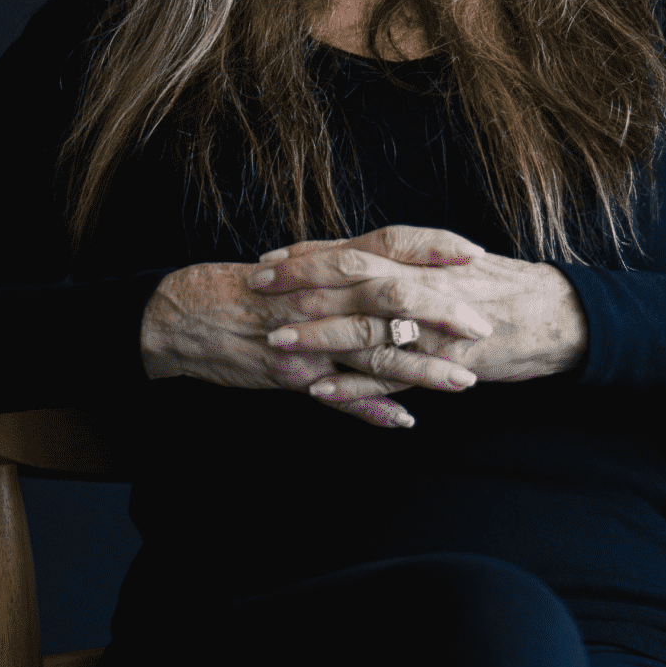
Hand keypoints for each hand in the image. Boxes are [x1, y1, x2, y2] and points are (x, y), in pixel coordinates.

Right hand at [138, 224, 490, 429]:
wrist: (181, 315)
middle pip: (391, 296)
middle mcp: (320, 296)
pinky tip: (405, 422)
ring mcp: (308, 337)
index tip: (475, 252)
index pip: (387, 244)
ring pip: (373, 349)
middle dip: (442, 311)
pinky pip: (338, 395)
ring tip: (465, 380)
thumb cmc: (239, 291)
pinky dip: (372, 408)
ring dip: (423, 368)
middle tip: (485, 324)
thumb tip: (389, 271)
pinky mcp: (292, 374)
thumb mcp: (295, 271)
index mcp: (324, 265)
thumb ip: (341, 273)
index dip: (431, 248)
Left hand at [250, 228, 589, 406]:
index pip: (355, 249)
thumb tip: (363, 258)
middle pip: (350, 280)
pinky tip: (319, 392)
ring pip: (364, 329)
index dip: (310, 254)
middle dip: (299, 284)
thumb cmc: (505, 288)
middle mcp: (422, 286)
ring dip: (316, 335)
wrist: (557, 315)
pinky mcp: (444, 363)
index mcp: (422, 259)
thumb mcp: (453, 263)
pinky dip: (355, 386)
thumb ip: (408, 261)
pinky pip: (392, 376)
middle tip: (256, 288)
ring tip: (275, 341)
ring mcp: (432, 326)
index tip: (270, 257)